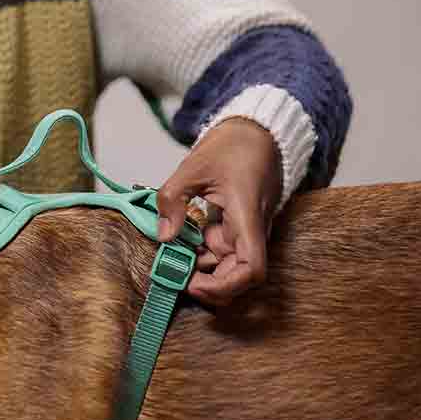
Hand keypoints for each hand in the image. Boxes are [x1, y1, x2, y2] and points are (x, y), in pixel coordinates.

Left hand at [156, 118, 281, 305]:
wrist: (256, 132)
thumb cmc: (231, 146)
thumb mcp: (192, 168)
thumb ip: (173, 200)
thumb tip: (164, 236)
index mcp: (247, 217)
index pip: (252, 269)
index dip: (225, 287)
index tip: (195, 285)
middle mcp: (253, 229)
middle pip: (239, 275)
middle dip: (209, 283)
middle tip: (175, 276)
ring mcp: (247, 230)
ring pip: (229, 265)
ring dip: (203, 268)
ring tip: (173, 256)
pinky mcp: (240, 228)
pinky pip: (224, 250)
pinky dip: (204, 253)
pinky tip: (184, 242)